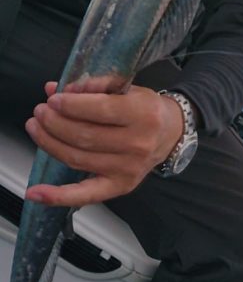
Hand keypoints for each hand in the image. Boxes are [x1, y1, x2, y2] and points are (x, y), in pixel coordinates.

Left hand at [24, 82, 183, 206]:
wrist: (170, 133)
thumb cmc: (145, 107)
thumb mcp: (128, 87)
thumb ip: (95, 85)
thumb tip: (59, 89)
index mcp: (142, 113)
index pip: (100, 110)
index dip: (71, 105)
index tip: (53, 99)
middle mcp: (137, 144)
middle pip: (85, 136)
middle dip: (55, 123)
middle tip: (40, 111)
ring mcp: (127, 169)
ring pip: (78, 158)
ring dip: (50, 143)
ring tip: (36, 128)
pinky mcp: (119, 187)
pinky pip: (84, 195)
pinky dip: (57, 196)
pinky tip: (34, 192)